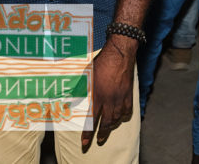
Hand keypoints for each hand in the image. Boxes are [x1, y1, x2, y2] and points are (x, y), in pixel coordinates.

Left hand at [81, 37, 135, 151]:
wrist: (119, 54)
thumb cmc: (101, 63)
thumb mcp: (86, 76)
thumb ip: (79, 90)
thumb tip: (70, 100)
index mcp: (97, 96)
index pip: (91, 120)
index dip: (87, 134)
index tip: (84, 143)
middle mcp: (109, 100)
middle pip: (106, 123)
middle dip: (102, 134)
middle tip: (99, 141)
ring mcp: (120, 98)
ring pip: (117, 118)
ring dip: (112, 126)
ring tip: (108, 129)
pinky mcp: (128, 94)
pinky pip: (128, 110)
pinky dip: (124, 116)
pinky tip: (121, 117)